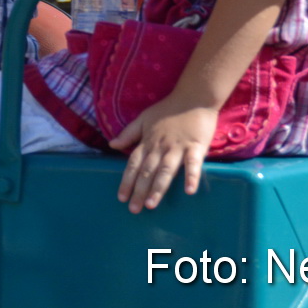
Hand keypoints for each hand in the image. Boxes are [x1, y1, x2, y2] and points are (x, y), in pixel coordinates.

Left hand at [109, 93, 217, 211]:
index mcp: (148, 141)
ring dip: (158, 187)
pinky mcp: (196, 146)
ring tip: (151, 204)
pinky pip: (193, 163)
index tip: (121, 197)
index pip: (134, 164)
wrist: (193, 97)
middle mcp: (160, 147)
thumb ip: (129, 133)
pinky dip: (191, 176)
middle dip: (139, 190)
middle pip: (147, 171)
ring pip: (166, 170)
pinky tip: (189, 191)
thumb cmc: (168, 109)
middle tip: (133, 209)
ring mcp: (178, 147)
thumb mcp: (144, 118)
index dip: (127, 180)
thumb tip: (111, 145)